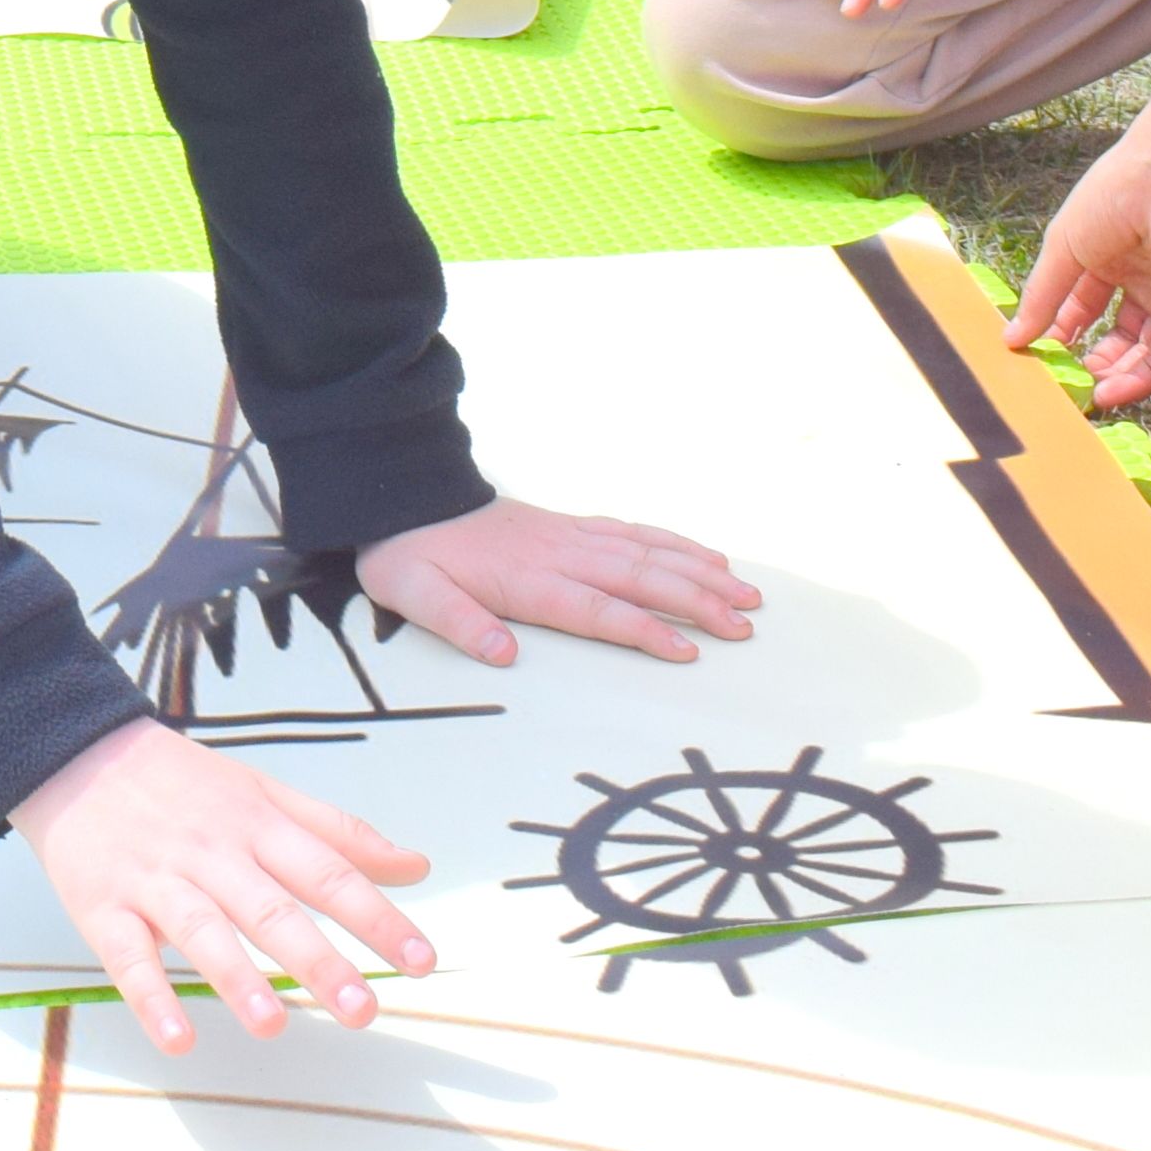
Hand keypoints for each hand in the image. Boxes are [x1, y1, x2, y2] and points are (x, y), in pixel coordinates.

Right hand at [8, 716, 434, 1052]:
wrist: (75, 751)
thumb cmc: (183, 783)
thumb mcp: (266, 793)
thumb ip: (340, 835)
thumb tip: (415, 867)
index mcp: (257, 826)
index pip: (328, 873)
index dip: (377, 916)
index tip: (422, 960)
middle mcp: (212, 854)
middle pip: (270, 909)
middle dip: (318, 960)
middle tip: (362, 1010)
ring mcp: (155, 881)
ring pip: (201, 931)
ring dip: (235, 978)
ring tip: (272, 1025)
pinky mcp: (102, 907)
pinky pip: (127, 956)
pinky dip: (150, 998)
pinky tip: (176, 1039)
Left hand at [354, 497, 759, 670]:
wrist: (404, 496)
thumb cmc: (410, 555)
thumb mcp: (416, 594)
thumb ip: (461, 624)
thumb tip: (503, 654)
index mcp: (529, 579)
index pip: (598, 610)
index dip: (644, 630)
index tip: (688, 650)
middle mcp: (560, 553)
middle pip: (640, 579)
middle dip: (697, 601)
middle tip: (745, 625)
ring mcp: (570, 535)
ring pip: (647, 552)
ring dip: (699, 571)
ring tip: (747, 592)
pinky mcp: (570, 525)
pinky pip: (633, 532)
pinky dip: (674, 542)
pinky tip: (705, 555)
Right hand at [1003, 99, 1150, 410]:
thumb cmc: (1112, 199)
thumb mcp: (1062, 249)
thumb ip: (1041, 297)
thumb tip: (1011, 338)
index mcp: (1106, 257)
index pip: (1082, 306)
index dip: (1062, 331)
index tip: (1040, 355)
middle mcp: (1140, 280)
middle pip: (1116, 335)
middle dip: (1092, 360)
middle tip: (1069, 382)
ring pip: (1141, 352)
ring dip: (1115, 376)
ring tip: (1089, 395)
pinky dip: (1140, 380)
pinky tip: (1112, 391)